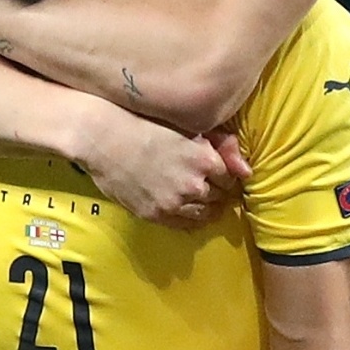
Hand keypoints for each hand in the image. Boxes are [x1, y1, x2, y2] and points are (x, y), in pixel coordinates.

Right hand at [77, 111, 243, 227]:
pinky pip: (183, 225)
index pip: (231, 179)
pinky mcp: (155, 214)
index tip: (217, 173)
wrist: (103, 137)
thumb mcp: (187, 128)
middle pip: (220, 198)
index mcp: (206, 161)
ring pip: (204, 215)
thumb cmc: (144, 124)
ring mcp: (174, 203)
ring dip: (204, 207)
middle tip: (206, 184)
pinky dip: (188, 219)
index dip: (224, 175)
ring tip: (194, 196)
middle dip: (216, 192)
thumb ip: (222, 146)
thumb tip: (246, 171)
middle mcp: (194, 185)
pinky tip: (181, 207)